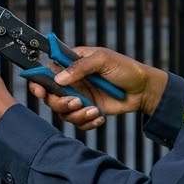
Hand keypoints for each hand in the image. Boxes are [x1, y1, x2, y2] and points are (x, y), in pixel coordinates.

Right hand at [31, 46, 167, 130]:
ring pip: (63, 112)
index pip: (47, 72)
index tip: (40, 91)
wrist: (143, 89)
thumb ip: (80, 67)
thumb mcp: (103, 60)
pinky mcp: (88, 111)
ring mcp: (80, 97)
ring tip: (93, 110)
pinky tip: (100, 116)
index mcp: (72, 64)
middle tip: (76, 102)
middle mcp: (73, 82)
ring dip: (76, 114)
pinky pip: (78, 122)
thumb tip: (58, 78)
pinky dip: (87, 122)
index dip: (39, 82)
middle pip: (51, 97)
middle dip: (60, 103)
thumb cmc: (125, 69)